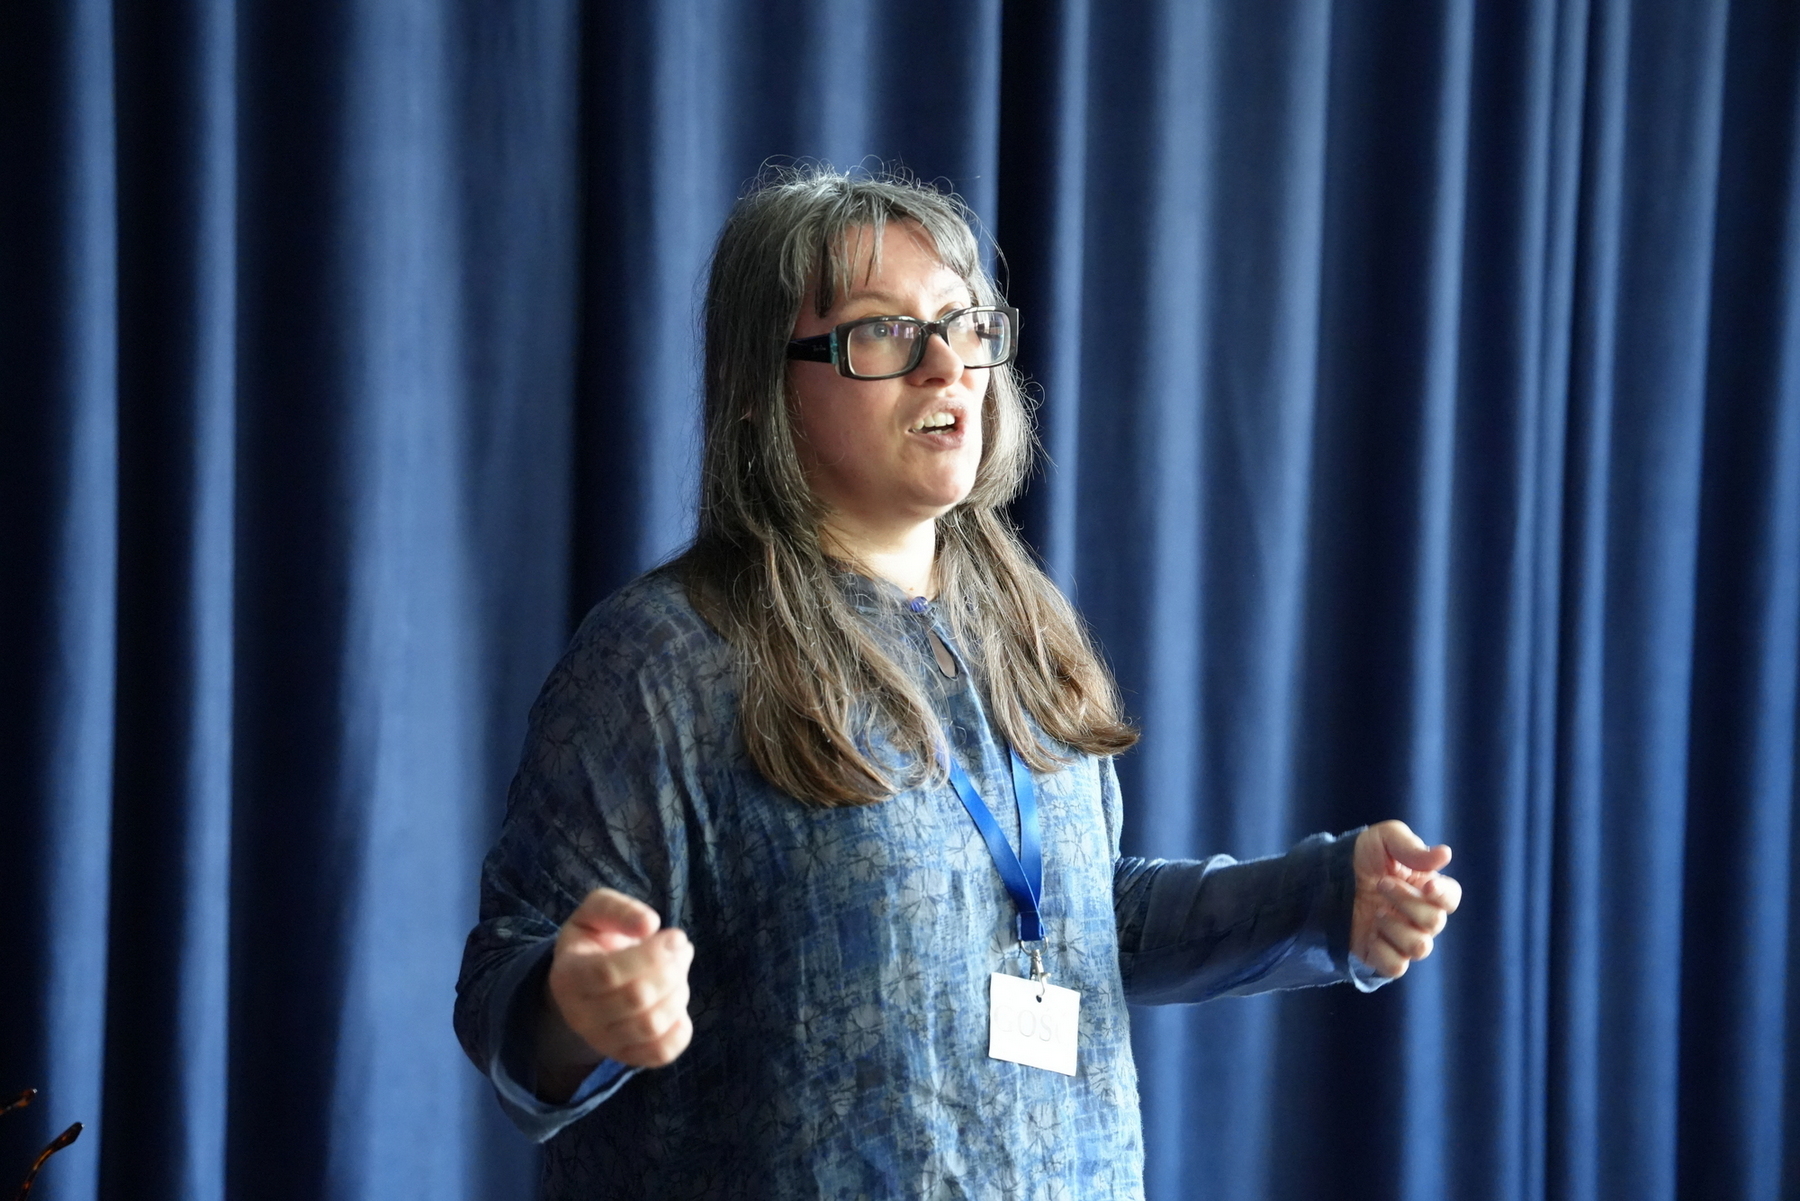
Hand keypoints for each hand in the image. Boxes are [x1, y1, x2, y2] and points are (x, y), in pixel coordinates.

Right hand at [540, 888, 693, 1093]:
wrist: (587, 982)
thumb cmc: (595, 940)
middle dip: (671, 970)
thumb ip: (617, 909)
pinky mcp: (626, 1056)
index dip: (650, 955)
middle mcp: (580, 1015)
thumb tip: (649, 924)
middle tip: (681, 947)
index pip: (608, 973)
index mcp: (569, 975)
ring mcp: (602, 1041)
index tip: (675, 935)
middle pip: (636, 999)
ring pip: (651, 1026)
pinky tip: (677, 1002)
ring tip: (679, 969)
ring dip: (678, 992)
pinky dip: (680, 1029)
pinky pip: (660, 1054)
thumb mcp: (595, 911)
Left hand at [1350, 820, 1460, 978]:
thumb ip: (1413, 847)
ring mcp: (1402, 938)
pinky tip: (1371, 933)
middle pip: (1435, 922)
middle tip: (1381, 884)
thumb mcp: (1384, 839)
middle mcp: (1419, 916)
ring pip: (1420, 948)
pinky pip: (1396, 967)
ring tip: (1377, 912)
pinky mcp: (1382, 955)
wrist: (1327, 877)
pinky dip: (1384, 951)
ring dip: (1397, 928)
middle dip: (1407, 902)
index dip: (1443, 894)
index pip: (1451, 898)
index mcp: (1426, 889)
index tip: (1426, 885)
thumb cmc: (1361, 856)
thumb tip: (1446, 854)